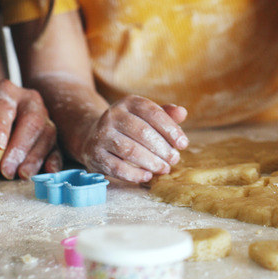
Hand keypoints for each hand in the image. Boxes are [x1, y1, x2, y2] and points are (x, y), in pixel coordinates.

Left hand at [0, 79, 59, 178]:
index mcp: (4, 91)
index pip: (3, 105)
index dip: (1, 125)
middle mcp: (29, 102)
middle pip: (32, 121)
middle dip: (20, 147)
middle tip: (7, 169)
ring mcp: (44, 117)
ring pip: (47, 135)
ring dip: (35, 157)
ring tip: (22, 174)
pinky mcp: (52, 134)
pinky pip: (57, 146)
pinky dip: (54, 160)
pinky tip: (48, 171)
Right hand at [73, 95, 188, 183]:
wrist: (94, 134)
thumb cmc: (131, 126)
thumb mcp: (147, 116)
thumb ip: (166, 115)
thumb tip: (182, 112)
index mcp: (130, 102)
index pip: (153, 113)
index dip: (171, 129)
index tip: (183, 144)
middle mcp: (113, 115)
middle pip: (143, 132)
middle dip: (162, 148)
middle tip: (175, 159)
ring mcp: (101, 134)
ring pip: (130, 150)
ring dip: (151, 162)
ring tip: (165, 168)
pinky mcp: (94, 153)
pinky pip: (116, 166)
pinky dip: (133, 174)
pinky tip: (147, 176)